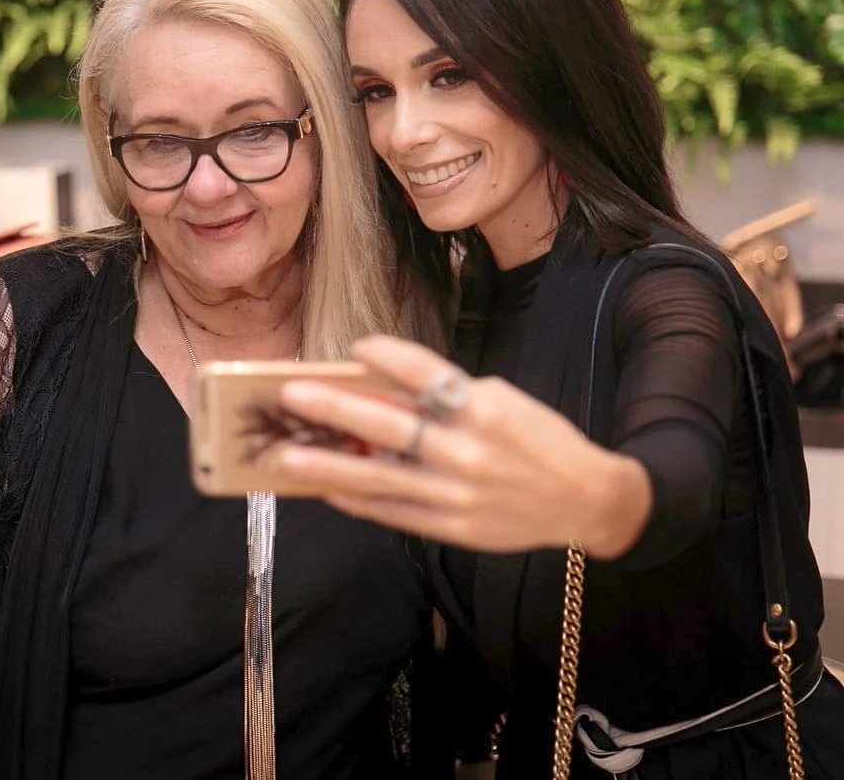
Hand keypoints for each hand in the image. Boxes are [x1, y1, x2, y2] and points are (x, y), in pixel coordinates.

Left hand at [275, 335, 651, 557]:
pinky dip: (357, 500)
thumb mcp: (504, 402)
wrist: (586, 500)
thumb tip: (382, 390)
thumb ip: (448, 397)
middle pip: (390, 425)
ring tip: (287, 457)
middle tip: (292, 397)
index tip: (355, 347)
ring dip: (328, 467)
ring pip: (379, 477)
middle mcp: (468, 450)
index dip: (388, 356)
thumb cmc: (538, 441)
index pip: (427, 372)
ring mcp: (456, 493)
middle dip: (336, 410)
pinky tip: (326, 490)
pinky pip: (393, 512)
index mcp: (485, 408)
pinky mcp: (451, 527)